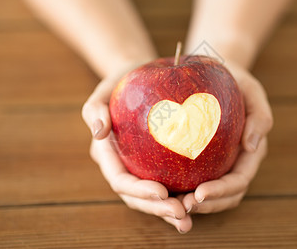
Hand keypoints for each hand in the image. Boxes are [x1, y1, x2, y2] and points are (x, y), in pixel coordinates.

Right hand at [82, 62, 192, 233]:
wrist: (136, 78)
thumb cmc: (120, 82)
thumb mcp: (104, 88)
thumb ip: (95, 109)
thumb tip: (98, 132)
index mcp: (107, 154)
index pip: (120, 180)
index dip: (139, 191)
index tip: (163, 193)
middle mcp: (123, 166)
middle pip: (137, 197)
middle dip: (157, 209)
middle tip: (182, 214)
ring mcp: (139, 168)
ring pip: (153, 198)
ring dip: (169, 211)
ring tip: (189, 219)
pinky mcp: (156, 164)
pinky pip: (169, 183)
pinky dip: (181, 195)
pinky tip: (200, 200)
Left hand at [180, 62, 272, 222]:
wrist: (217, 74)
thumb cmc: (236, 80)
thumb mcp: (251, 89)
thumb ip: (259, 116)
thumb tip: (252, 146)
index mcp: (250, 152)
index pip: (239, 180)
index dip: (222, 192)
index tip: (199, 194)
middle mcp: (236, 162)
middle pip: (226, 195)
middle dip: (207, 205)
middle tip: (182, 207)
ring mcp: (220, 163)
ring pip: (211, 195)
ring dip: (195, 204)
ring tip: (173, 205)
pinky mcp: (203, 159)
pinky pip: (194, 179)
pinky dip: (183, 189)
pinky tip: (164, 190)